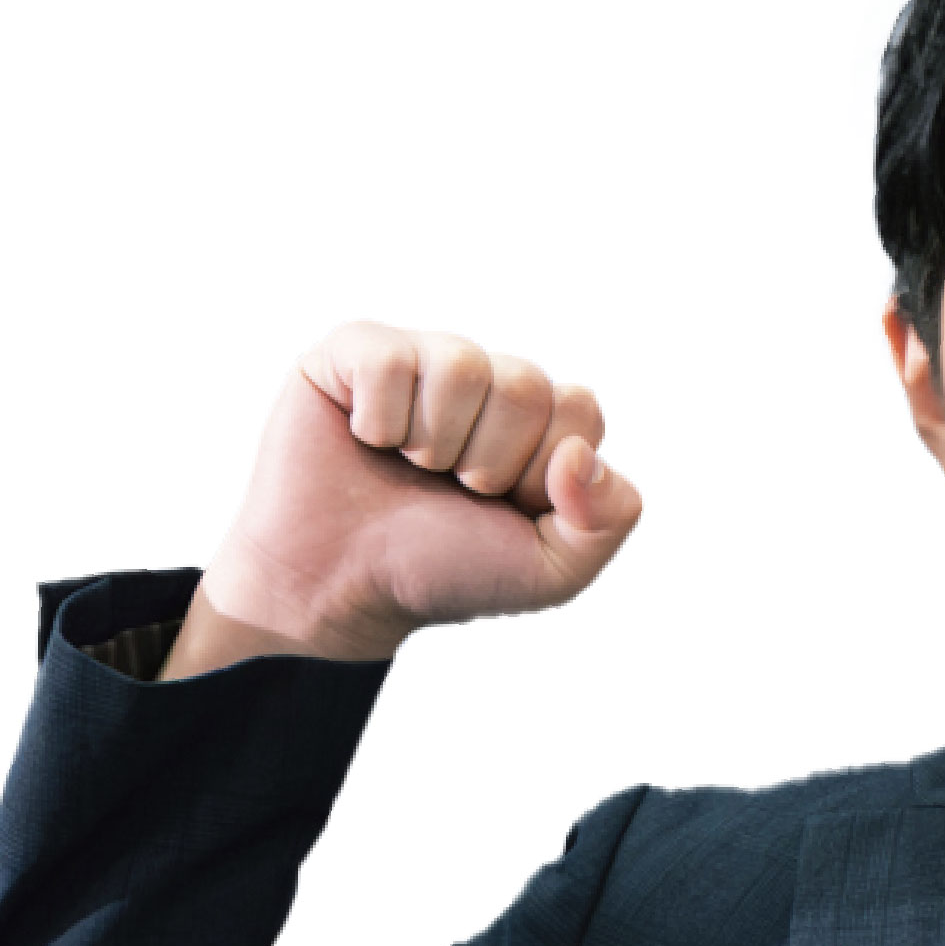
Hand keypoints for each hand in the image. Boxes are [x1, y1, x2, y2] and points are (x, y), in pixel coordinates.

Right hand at [186, 321, 643, 663]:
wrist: (337, 592)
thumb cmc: (440, 571)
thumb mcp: (550, 572)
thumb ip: (607, 520)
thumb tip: (578, 454)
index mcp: (536, 420)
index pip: (578, 409)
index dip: (539, 473)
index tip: (499, 506)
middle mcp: (483, 380)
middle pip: (525, 384)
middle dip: (487, 462)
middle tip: (447, 489)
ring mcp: (420, 359)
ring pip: (461, 366)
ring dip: (432, 442)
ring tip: (406, 467)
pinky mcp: (351, 353)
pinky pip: (390, 360)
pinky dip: (378, 419)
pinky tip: (363, 440)